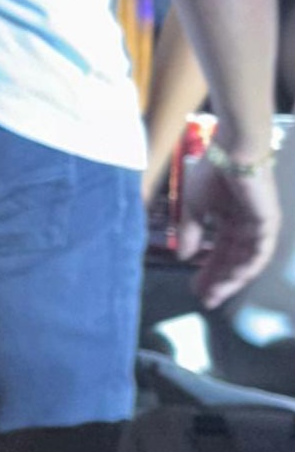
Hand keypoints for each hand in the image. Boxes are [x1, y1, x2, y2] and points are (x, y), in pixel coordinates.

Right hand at [179, 152, 279, 307]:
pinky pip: (259, 252)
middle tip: (205, 299)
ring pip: (246, 260)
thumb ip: (190, 233)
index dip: (206, 271)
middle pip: (233, 260)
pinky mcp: (268, 224)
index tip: (194, 289)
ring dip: (231, 279)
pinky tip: (231, 279)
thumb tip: (184, 257)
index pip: (218, 252)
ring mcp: (259, 226)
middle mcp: (246, 226)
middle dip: (218, 281)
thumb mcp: (194, 208)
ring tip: (215, 294)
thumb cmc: (212, 173)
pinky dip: (246, 267)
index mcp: (229, 219)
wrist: (232, 152)